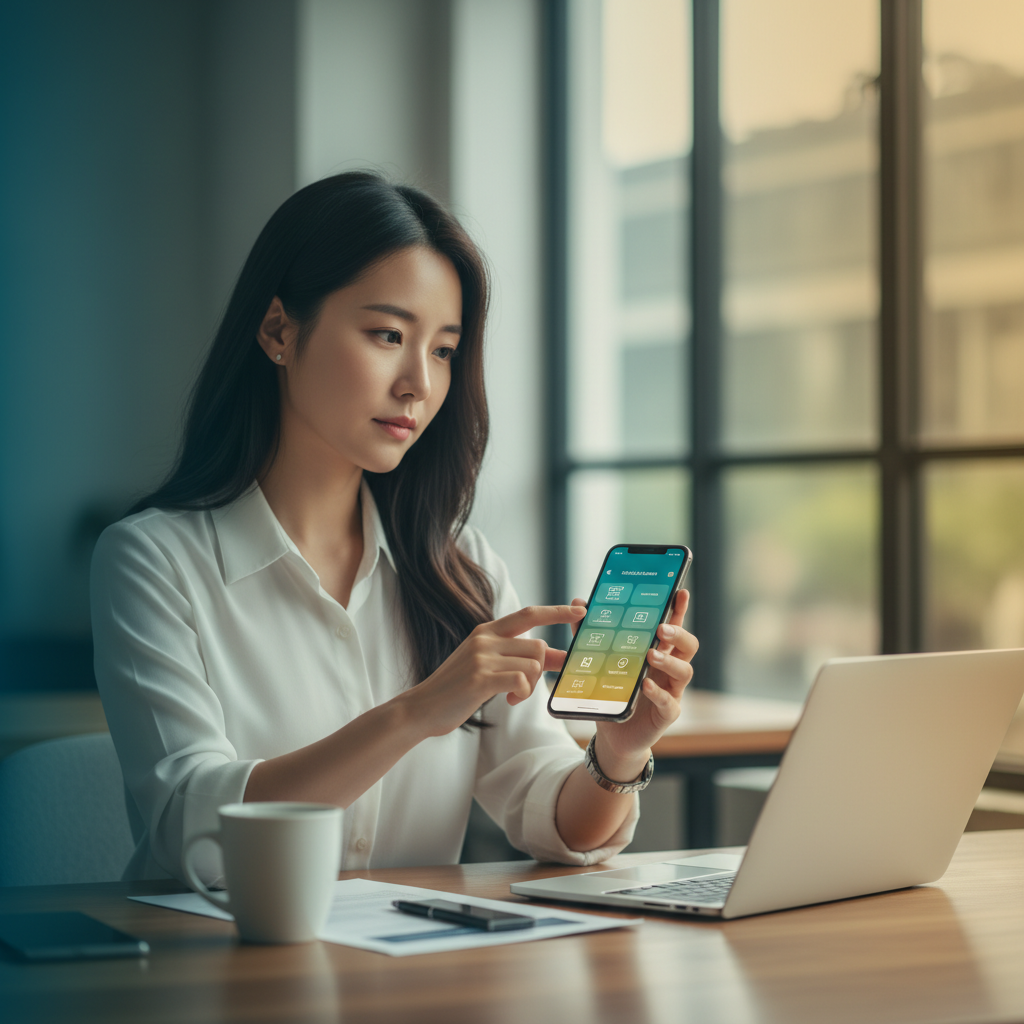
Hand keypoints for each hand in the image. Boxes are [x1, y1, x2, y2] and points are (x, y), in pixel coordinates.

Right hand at [403, 604, 584, 736]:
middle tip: (525, 688)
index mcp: (487, 631)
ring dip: (530, 687)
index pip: (529, 614)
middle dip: (541, 671)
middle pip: (538, 647)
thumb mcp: (487, 665)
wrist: (421, 708)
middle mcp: (485, 638)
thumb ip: (519, 658)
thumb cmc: (458, 689)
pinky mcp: (480, 678)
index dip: (556, 611)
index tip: (579, 611)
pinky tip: (507, 701)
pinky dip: (522, 694)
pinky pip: (522, 681)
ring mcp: (482, 657)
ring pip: (533, 666)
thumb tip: (560, 657)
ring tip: (512, 696)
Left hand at [579, 589, 697, 781]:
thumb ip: (591, 633)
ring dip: (669, 661)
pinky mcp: (667, 714)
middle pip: (688, 646)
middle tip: (661, 628)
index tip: (680, 591)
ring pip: (685, 671)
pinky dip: (659, 693)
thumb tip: (578, 601)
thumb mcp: (600, 661)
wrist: (615, 735)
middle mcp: (670, 669)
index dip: (678, 609)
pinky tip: (646, 685)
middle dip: (678, 633)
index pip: (673, 625)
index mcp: (658, 651)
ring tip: (650, 654)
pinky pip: (670, 702)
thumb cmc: (613, 692)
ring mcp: (672, 691)